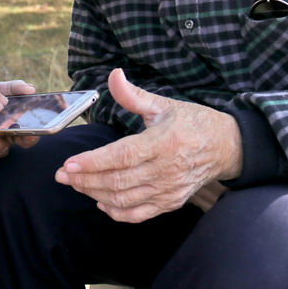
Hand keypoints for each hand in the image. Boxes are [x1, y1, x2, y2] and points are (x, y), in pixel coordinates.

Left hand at [55, 69, 241, 222]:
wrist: (226, 147)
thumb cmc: (191, 122)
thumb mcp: (163, 104)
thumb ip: (133, 95)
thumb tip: (113, 75)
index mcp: (163, 142)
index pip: (122, 156)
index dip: (93, 162)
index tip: (68, 164)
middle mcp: (166, 169)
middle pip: (118, 180)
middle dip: (85, 179)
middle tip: (61, 175)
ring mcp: (169, 189)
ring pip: (124, 199)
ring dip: (95, 193)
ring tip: (75, 184)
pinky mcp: (171, 202)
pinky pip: (139, 214)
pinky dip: (117, 211)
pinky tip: (100, 201)